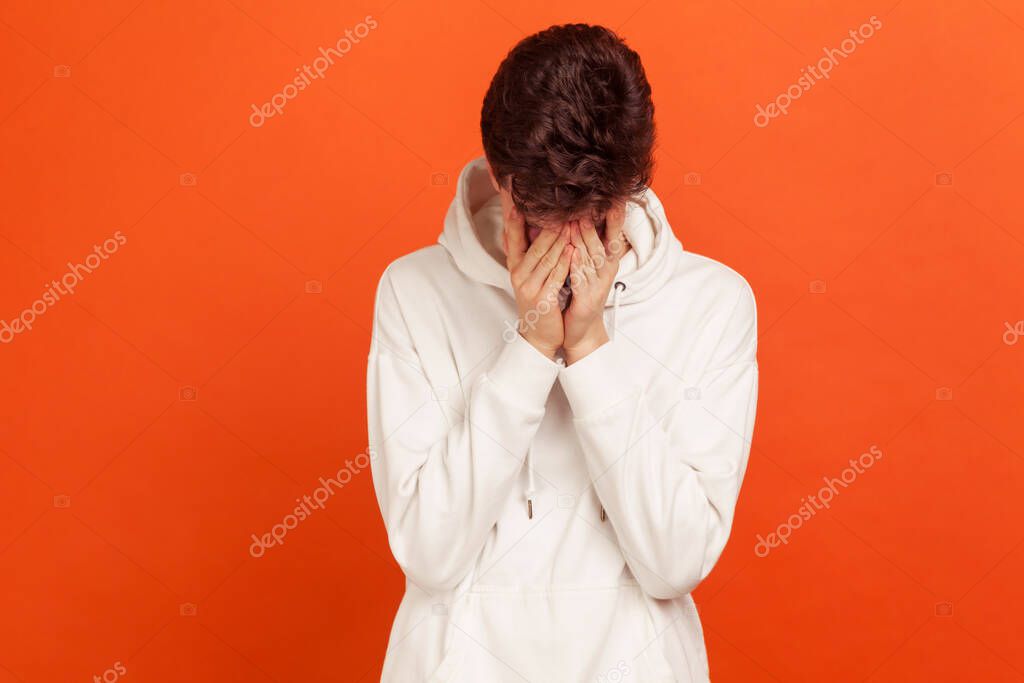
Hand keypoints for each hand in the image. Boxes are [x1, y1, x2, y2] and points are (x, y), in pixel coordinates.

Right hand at [502, 191, 572, 358]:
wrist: (541, 334)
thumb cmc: (540, 299)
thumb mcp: (529, 273)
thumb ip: (529, 248)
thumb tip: (527, 221)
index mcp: (515, 264)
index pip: (511, 231)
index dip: (511, 209)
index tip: (512, 188)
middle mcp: (518, 274)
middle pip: (533, 241)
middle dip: (545, 220)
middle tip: (556, 198)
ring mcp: (529, 287)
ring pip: (546, 256)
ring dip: (560, 237)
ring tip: (571, 217)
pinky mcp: (543, 299)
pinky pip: (556, 275)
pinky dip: (565, 260)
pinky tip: (573, 247)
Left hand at [563, 204, 627, 364]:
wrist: (580, 328)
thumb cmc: (581, 293)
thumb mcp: (585, 266)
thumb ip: (584, 243)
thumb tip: (579, 216)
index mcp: (606, 261)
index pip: (613, 233)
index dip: (615, 216)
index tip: (616, 196)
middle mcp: (606, 270)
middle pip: (601, 241)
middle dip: (596, 222)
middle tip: (592, 201)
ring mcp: (598, 284)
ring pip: (591, 256)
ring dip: (584, 238)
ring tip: (578, 219)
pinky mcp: (588, 298)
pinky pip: (581, 277)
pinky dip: (577, 264)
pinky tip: (573, 252)